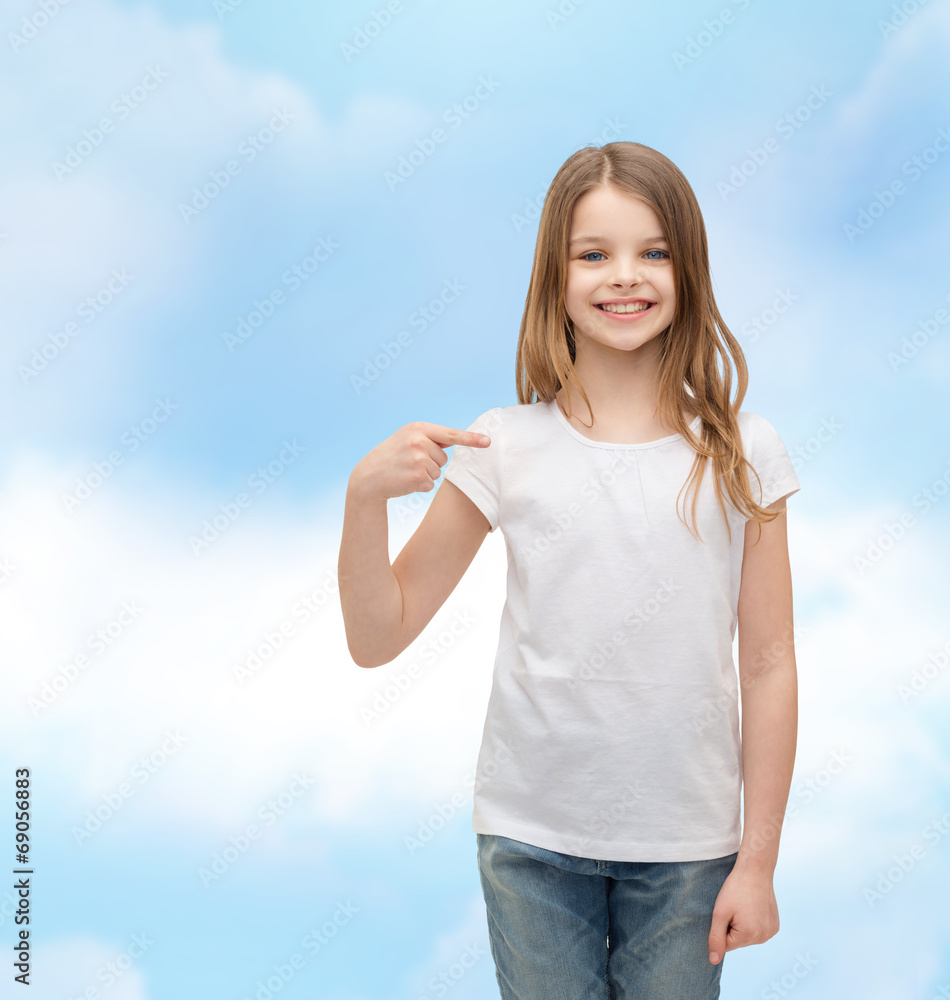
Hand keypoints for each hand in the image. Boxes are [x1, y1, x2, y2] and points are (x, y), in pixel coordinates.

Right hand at [351, 421, 490, 500]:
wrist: (369, 476)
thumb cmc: (391, 456)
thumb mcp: (407, 438)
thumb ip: (430, 438)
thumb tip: (455, 440)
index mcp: (418, 429)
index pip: (450, 434)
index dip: (471, 439)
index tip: (488, 441)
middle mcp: (419, 442)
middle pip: (444, 458)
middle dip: (430, 462)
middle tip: (409, 462)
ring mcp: (418, 460)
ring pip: (438, 472)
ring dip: (425, 474)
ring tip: (406, 470)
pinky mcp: (417, 478)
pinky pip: (430, 484)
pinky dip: (420, 485)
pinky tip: (405, 480)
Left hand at [707, 865, 779, 964]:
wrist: (755, 870)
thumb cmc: (735, 889)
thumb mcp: (720, 912)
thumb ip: (716, 938)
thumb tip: (713, 961)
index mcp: (750, 935)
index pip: (726, 945)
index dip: (722, 927)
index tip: (727, 911)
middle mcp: (764, 937)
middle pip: (738, 942)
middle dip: (732, 927)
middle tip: (735, 907)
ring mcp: (771, 932)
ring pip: (747, 937)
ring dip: (742, 925)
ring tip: (744, 905)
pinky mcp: (775, 926)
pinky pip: (757, 930)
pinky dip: (752, 921)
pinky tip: (752, 907)